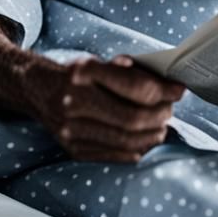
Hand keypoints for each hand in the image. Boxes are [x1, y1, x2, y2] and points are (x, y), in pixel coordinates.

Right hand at [25, 54, 184, 162]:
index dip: (163, 91)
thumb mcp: (100, 61)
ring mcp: (71, 128)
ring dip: (151, 136)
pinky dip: (134, 151)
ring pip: (124, 140)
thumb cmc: (78, 74)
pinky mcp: (72, 148)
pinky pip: (112, 155)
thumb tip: (166, 85)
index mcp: (85, 72)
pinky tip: (144, 142)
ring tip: (161, 127)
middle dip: (160, 116)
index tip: (179, 90)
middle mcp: (75, 100)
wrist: (38, 90)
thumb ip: (130, 71)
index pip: (135, 87)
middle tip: (170, 111)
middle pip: (132, 118)